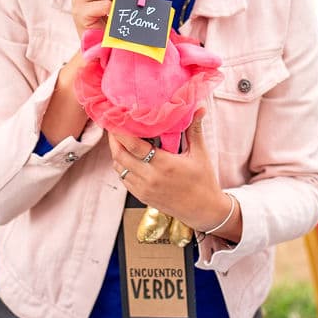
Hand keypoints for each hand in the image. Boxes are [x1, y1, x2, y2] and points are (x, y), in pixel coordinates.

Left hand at [108, 112, 233, 232]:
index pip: (133, 145)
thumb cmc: (204, 181)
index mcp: (164, 165)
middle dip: (113, 139)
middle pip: (120, 156)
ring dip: (117, 153)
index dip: (120, 131)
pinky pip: (124, 179)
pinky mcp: (142, 197)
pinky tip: (128, 157)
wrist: (204, 211)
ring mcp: (144, 189)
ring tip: (120, 140)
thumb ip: (194, 129)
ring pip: (119, 168)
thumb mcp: (200, 154)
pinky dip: (122, 166)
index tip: (115, 118)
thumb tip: (200, 106)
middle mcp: (150, 178)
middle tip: (113, 126)